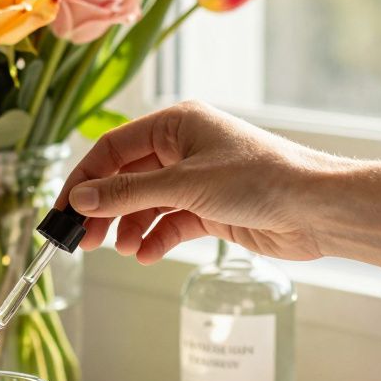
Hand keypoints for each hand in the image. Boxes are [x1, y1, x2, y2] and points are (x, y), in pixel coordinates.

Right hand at [57, 102, 338, 262]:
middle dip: (104, 209)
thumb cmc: (259, 179)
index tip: (63, 210)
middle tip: (84, 239)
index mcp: (176, 124)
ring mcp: (196, 179)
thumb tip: (80, 200)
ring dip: (130, 227)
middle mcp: (184, 148)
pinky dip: (156, 239)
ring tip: (122, 250)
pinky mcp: (210, 208)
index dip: (84, 180)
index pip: (112, 149)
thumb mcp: (184, 185)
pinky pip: (169, 223)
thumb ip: (127, 194)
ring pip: (145, 203)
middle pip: (125, 178)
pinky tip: (147, 255)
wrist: (316, 209)